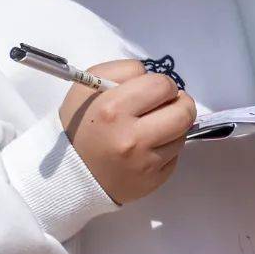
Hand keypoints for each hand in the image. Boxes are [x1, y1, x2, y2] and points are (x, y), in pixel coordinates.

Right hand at [60, 60, 196, 204]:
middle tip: (167, 104)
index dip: (162, 85)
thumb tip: (154, 78)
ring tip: (153, 127)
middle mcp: (132, 138)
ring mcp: (145, 164)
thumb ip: (123, 71)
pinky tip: (148, 148)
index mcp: (113, 109)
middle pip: (183, 112)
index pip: (162, 85)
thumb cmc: (80, 124)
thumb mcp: (88, 86)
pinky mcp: (154, 182)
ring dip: (172, 127)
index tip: (154, 90)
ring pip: (182, 134)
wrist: (71, 174)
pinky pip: (175, 157)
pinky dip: (166, 149)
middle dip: (179, 103)